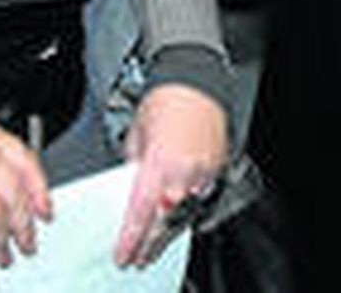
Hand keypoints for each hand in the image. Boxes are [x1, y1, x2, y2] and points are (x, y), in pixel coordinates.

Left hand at [113, 84, 228, 266]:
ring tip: (156, 244)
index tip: (124, 254)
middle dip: (150, 244)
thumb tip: (132, 183)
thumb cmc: (165, 101)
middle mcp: (183, 173)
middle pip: (165, 222)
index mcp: (158, 165)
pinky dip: (188, 208)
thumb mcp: (137, 135)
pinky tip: (178, 216)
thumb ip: (135, 166)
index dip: (131, 239)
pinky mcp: (216, 168)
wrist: (196, 82)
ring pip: (185, 214)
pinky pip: (200, 197)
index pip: (141, 213)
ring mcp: (203, 173)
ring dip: (169, 231)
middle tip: (139, 258)